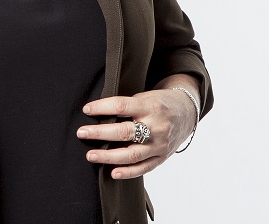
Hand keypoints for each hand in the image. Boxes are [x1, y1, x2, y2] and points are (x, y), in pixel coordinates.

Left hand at [76, 75, 199, 179]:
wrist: (187, 112)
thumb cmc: (159, 102)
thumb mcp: (144, 97)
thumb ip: (126, 106)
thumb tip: (97, 114)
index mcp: (150, 106)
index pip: (121, 106)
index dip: (102, 107)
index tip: (86, 110)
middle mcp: (156, 126)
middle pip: (124, 132)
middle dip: (100, 133)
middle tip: (82, 133)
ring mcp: (160, 144)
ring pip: (132, 154)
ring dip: (109, 156)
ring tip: (91, 155)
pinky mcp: (162, 157)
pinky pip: (144, 167)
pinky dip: (128, 172)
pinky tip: (113, 172)